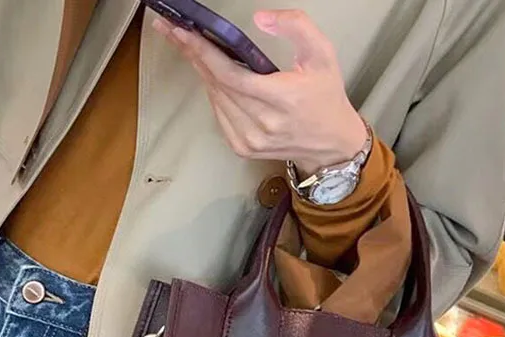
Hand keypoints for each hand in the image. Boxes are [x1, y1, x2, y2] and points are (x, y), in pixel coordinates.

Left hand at [152, 9, 367, 175]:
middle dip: (192, 54)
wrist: (331, 144)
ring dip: (201, 71)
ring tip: (188, 47)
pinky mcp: (243, 148)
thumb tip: (260, 19)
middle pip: (216, 84)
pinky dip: (213, 93)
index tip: (181, 32)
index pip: (230, 74)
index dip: (202, 52)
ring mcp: (250, 140)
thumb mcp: (323, 54)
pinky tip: (211, 76)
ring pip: (215, 99)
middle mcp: (263, 124)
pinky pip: (219, 114)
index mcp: (282, 100)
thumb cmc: (326, 98)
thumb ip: (296, 27)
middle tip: (173, 30)